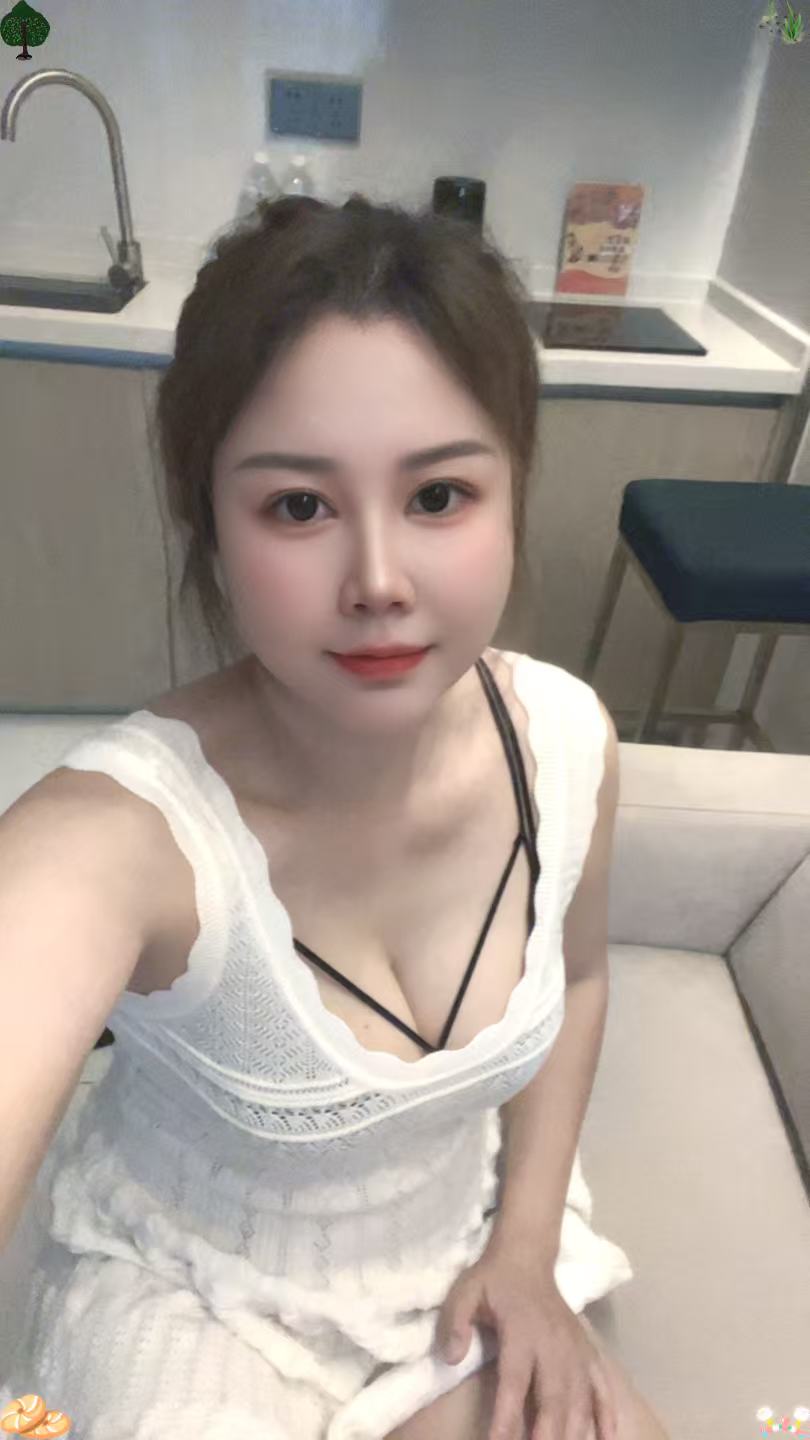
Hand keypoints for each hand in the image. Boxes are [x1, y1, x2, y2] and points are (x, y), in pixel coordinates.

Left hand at [435, 1247, 617, 1439]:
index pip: (514, 1380)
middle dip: (548, 1435)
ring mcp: (575, 1349)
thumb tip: (452, 1357)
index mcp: (521, 1331)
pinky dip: (608, 1414)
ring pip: (581, 1398)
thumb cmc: (493, 1280)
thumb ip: (455, 1322)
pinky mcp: (588, 1351)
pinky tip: (607, 1439)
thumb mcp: (465, 1292)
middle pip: (553, 1397)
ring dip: (576, 1432)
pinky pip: (603, 1386)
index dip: (507, 1415)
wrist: (528, 1256)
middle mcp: (553, 1343)